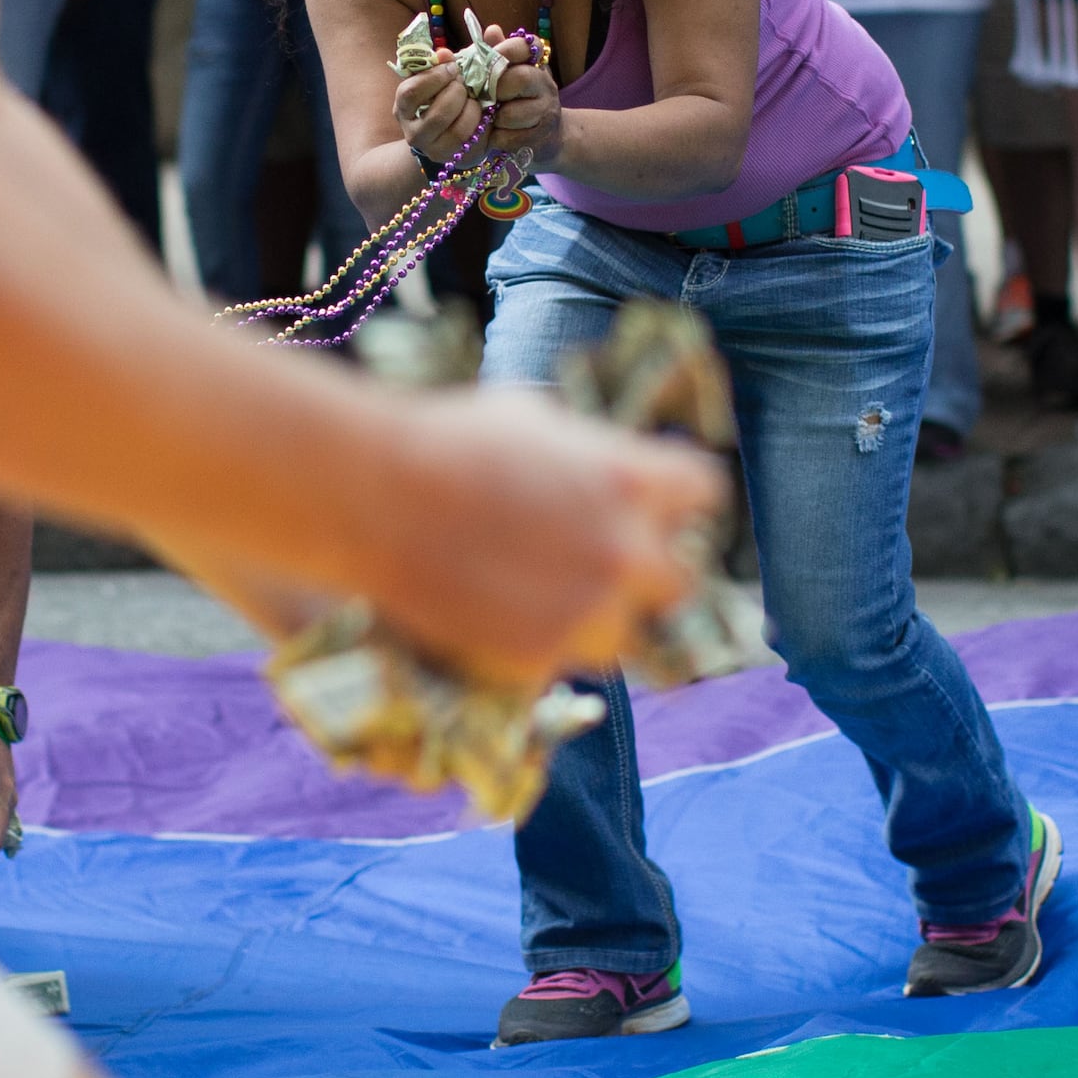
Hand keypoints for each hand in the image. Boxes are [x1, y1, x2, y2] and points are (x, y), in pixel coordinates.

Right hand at [366, 390, 731, 689]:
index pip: (702, 492)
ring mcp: (586, 611)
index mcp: (631, 478)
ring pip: (624, 635)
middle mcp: (624, 552)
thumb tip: (591, 459)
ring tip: (547, 602)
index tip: (652, 507)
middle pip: (678, 580)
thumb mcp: (529, 416)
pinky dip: (536, 645)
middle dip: (645, 573)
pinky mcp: (539, 657)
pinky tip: (497, 618)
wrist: (375, 498)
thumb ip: (581, 448)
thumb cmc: (445, 439)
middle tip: (605, 567)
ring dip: (596, 621)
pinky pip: (559, 661)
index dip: (675, 500)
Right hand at [393, 51, 480, 166]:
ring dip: (473, 109)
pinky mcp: (457, 159)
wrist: (446, 136)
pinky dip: (485, 124)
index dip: (435, 77)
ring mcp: (435, 150)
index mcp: (403, 108)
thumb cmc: (442, 97)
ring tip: (475, 100)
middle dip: (458, 93)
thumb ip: (443, 62)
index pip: (410, 93)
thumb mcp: (438, 79)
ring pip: (459, 130)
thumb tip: (445, 53)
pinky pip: (476, 141)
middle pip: (438, 113)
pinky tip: (484, 115)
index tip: (452, 67)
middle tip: (465, 84)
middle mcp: (414, 133)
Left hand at [475, 25, 560, 170]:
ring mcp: (546, 112)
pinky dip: (496, 138)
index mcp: (536, 65)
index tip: (492, 57)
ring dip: (495, 118)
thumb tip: (491, 30)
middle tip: (486, 95)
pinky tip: (499, 134)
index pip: (529, 46)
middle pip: (521, 78)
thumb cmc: (517, 100)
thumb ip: (496, 54)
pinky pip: (508, 138)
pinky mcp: (540, 138)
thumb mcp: (506, 75)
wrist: (547, 137)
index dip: (508, 49)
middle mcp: (546, 85)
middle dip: (496, 89)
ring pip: (511, 114)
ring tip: (494, 118)